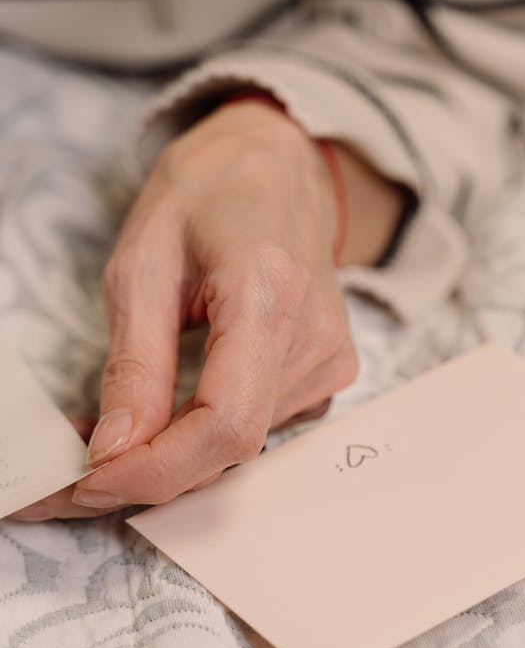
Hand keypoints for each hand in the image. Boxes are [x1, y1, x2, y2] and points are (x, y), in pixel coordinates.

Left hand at [12, 99, 362, 519]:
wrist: (281, 167)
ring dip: (168, 456)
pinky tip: (163, 418)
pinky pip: (257, 430)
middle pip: (230, 447)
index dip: (156, 469)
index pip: (225, 423)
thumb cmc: (209, 193)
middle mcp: (315, 341)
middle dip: (146, 473)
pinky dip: (199, 438)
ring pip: (238, 448)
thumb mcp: (143, 261)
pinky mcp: (328, 375)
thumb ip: (135, 362)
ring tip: (111, 431)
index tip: (89, 480)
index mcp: (269, 295)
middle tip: (71, 473)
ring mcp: (330, 363)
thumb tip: (115, 450)